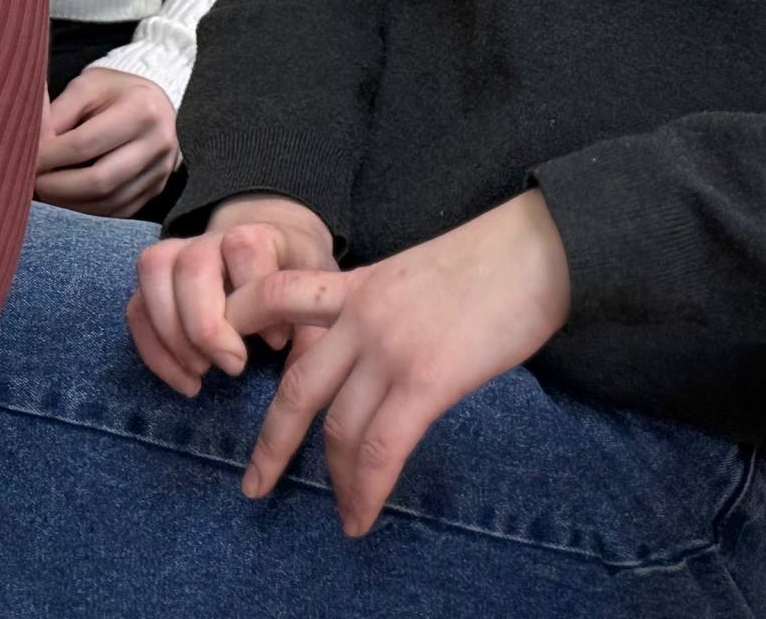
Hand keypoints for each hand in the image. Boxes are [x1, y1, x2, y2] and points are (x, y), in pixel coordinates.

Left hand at [36, 67, 178, 215]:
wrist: (155, 103)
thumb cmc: (114, 92)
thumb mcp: (86, 86)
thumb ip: (58, 113)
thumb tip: (32, 146)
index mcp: (141, 110)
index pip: (85, 144)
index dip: (51, 157)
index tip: (28, 160)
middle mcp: (158, 143)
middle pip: (99, 181)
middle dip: (58, 187)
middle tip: (33, 182)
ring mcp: (161, 171)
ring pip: (108, 202)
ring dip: (70, 203)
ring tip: (47, 191)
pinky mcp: (156, 190)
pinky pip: (117, 211)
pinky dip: (88, 210)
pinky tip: (68, 199)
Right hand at [126, 195, 336, 392]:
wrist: (272, 248)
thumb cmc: (296, 278)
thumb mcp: (319, 297)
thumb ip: (315, 333)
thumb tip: (305, 379)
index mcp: (259, 234)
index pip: (245, 247)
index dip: (255, 294)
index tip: (276, 342)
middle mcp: (211, 238)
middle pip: (192, 265)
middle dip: (206, 323)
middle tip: (234, 365)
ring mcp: (176, 254)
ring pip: (153, 273)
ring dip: (172, 333)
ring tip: (202, 372)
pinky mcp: (155, 282)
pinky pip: (136, 308)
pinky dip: (153, 350)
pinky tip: (186, 381)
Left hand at [223, 191, 571, 536]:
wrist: (539, 250)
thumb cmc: (490, 262)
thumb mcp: (414, 273)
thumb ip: (383, 309)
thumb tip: (377, 358)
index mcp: (356, 284)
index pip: (274, 298)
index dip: (241, 328)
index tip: (226, 365)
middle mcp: (361, 316)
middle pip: (297, 388)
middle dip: (271, 443)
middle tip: (253, 482)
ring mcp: (390, 348)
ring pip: (338, 428)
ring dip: (334, 481)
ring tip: (339, 513)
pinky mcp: (427, 379)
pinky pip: (380, 448)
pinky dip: (366, 490)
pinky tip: (362, 515)